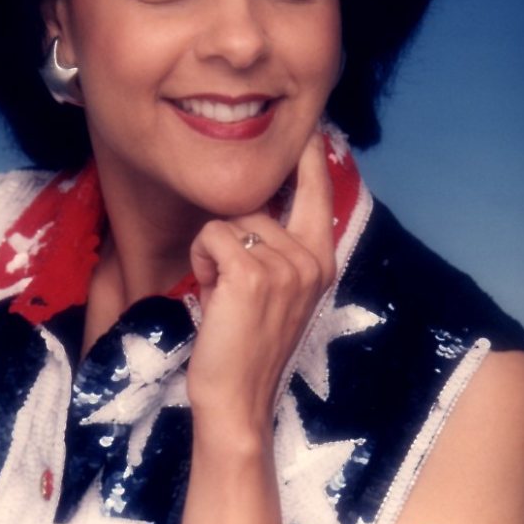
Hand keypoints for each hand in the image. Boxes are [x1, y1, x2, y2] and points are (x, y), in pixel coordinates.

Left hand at [186, 131, 335, 443]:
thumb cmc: (248, 344)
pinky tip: (213, 296)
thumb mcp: (278, 289)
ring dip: (214, 253)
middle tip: (235, 288)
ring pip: (228, 220)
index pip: (317, 188)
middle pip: (256, 203)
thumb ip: (282, 246)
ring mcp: (285, 265)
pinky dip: (202, 261)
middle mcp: (311, 258)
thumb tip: (263, 201)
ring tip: (226, 297)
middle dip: (231, 235)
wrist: (237, 401)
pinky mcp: (251, 274)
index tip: (311, 122)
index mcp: (321, 258)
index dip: (309, 153)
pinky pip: (211, 235)